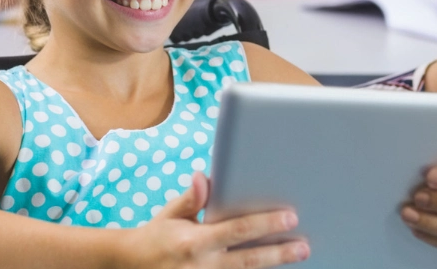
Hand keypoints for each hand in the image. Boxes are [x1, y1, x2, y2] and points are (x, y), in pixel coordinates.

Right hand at [117, 171, 309, 268]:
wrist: (131, 266)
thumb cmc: (157, 236)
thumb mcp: (170, 214)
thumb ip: (192, 199)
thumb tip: (205, 177)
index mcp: (193, 242)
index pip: (236, 230)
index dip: (265, 224)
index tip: (290, 217)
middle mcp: (202, 266)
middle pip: (249, 260)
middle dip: (279, 253)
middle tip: (305, 246)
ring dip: (273, 266)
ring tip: (299, 257)